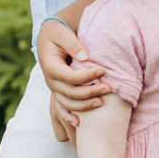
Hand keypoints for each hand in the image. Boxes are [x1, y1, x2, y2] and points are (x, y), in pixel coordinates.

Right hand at [37, 17, 105, 139]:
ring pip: (67, 103)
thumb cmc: (58, 34)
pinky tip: (80, 123)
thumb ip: (73, 44)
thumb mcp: (63, 34)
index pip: (69, 77)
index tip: (103, 70)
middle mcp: (50, 81)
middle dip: (90, 92)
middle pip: (70, 92)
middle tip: (109, 88)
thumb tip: (85, 58)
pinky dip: (69, 117)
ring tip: (102, 102)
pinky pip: (61, 109)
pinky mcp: (58, 92)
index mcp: (50, 67)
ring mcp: (54, 89)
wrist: (48, 37)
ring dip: (85, 105)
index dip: (87, 76)